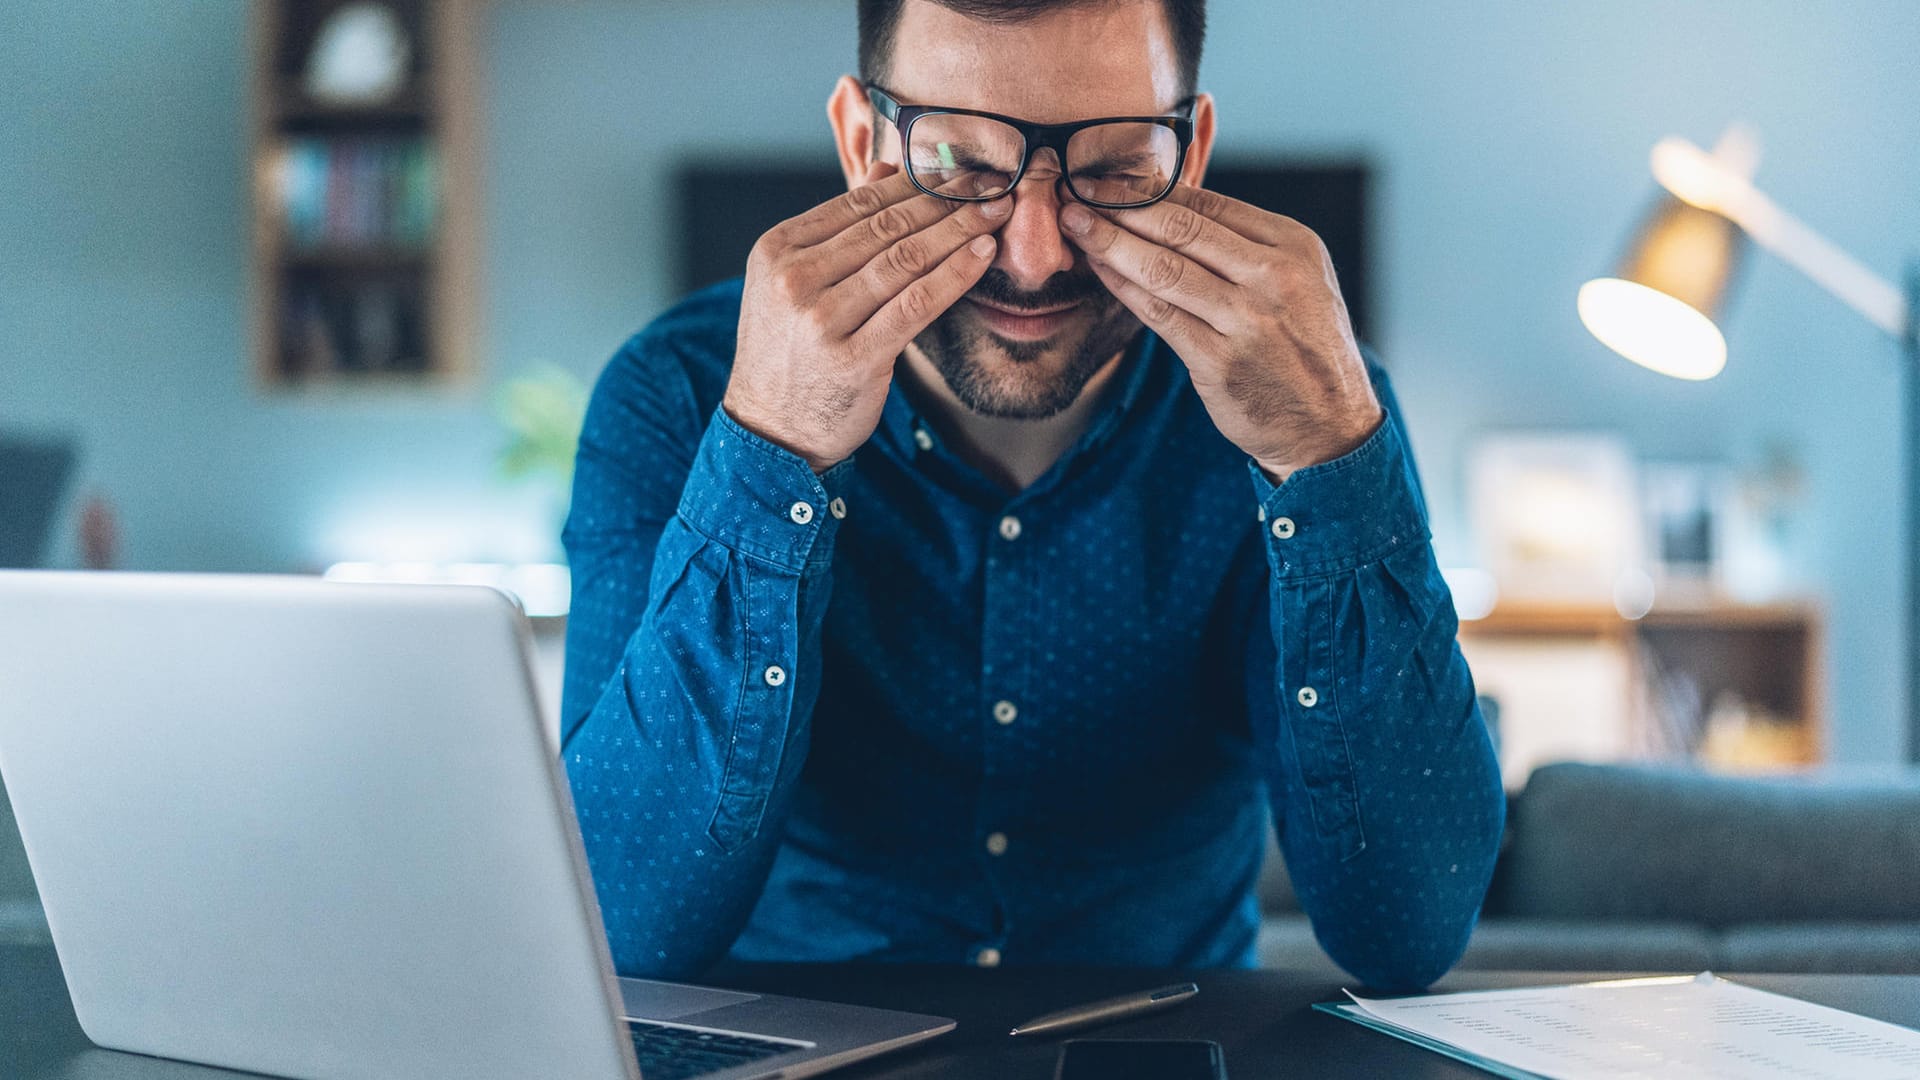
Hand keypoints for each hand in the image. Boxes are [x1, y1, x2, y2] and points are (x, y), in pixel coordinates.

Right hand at [723, 161, 1010, 471]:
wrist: (771, 429)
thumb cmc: (791, 352)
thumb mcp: (796, 282)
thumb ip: (840, 228)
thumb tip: (888, 169)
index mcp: (777, 250)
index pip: (858, 201)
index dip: (915, 182)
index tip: (957, 170)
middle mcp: (794, 279)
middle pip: (886, 226)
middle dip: (946, 200)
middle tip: (990, 184)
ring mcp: (822, 320)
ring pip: (905, 260)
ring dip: (958, 231)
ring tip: (996, 213)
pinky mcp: (855, 358)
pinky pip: (917, 304)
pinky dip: (955, 274)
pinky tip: (983, 254)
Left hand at [1061, 187, 1383, 482]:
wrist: (1330, 425)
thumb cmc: (1303, 349)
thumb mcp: (1299, 282)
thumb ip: (1246, 248)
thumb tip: (1171, 206)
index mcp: (1294, 245)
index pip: (1211, 203)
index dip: (1154, 187)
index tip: (1110, 177)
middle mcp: (1275, 276)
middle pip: (1182, 228)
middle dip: (1122, 205)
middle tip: (1078, 189)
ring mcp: (1248, 320)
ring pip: (1164, 268)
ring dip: (1111, 242)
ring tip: (1074, 224)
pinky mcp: (1220, 361)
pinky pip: (1159, 314)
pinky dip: (1123, 288)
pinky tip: (1098, 270)